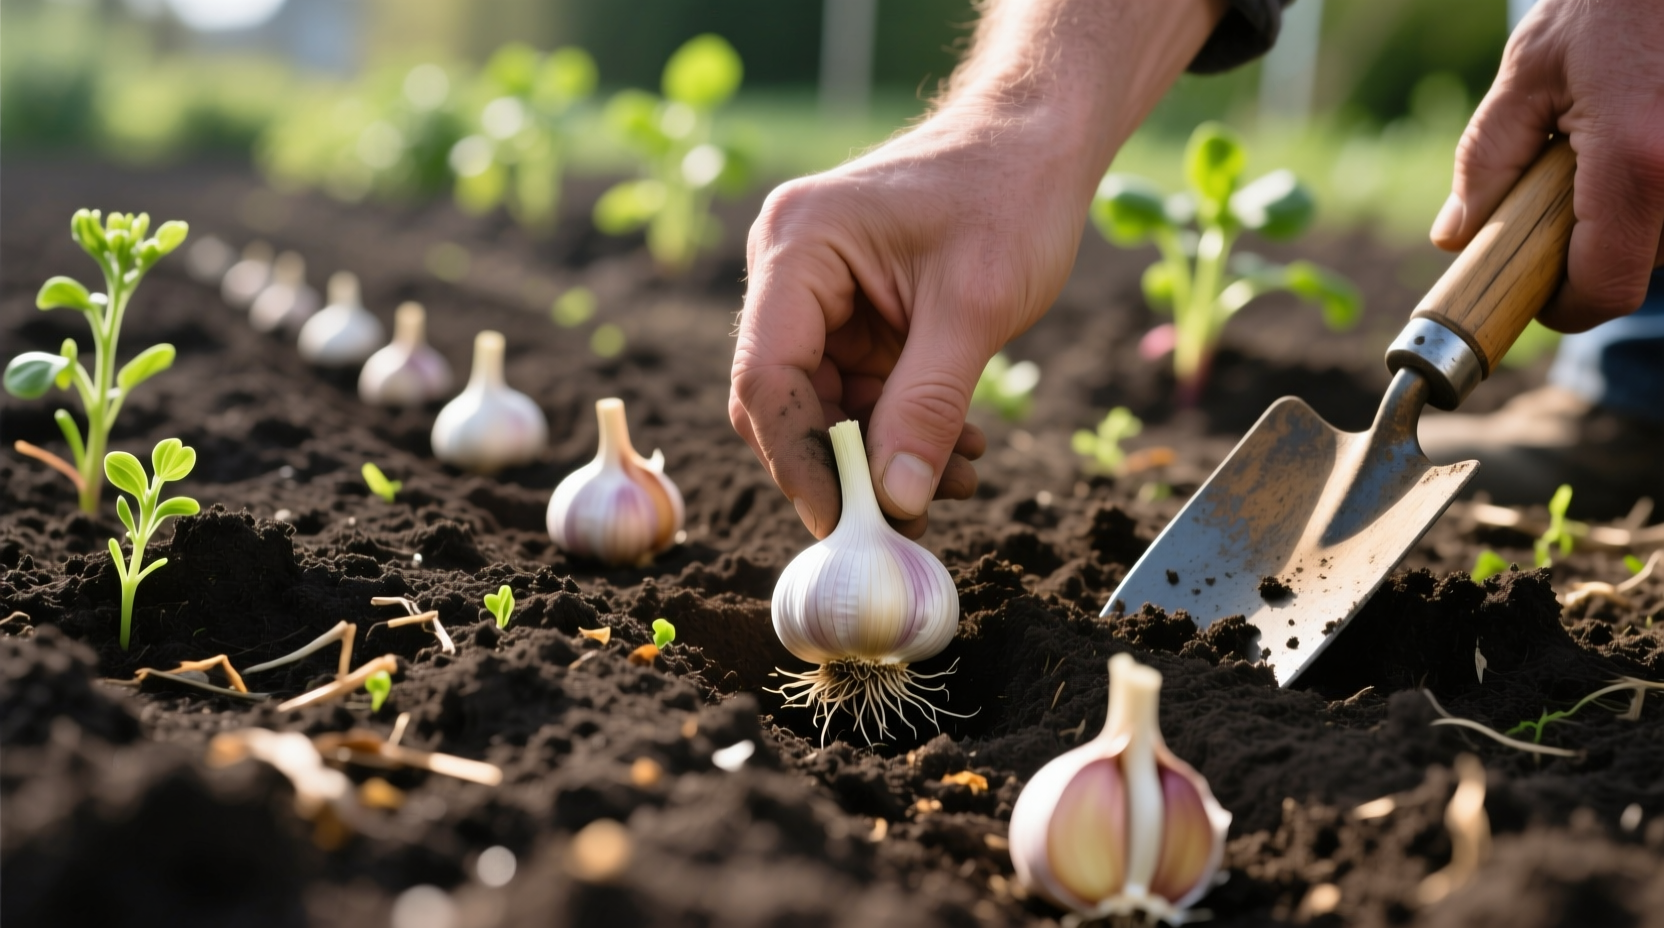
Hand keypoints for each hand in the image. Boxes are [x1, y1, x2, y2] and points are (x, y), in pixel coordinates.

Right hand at [730, 0, 1223, 538]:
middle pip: (786, 399)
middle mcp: (789, 271)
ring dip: (885, 454)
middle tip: (906, 518)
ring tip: (959, 479)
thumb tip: (896, 502)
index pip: (766, 376)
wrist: (1041, 140)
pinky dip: (904, 426)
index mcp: (797, 248)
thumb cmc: (1010, 194)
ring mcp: (818, 295)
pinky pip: (860, 391)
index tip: (845, 520)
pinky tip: (959, 448)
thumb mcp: (975, 309)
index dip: (799, 459)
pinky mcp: (851, 314)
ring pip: (827, 406)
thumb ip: (928, 406)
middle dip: (847, 465)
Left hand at [1430, 0, 1663, 331]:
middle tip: (1566, 186)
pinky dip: (1661, 190)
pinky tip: (1645, 135)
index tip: (1535, 291)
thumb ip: (1488, 161)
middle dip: (1594, 246)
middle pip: (1641, 265)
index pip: (1605, 287)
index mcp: (1637, 160)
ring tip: (1612, 140)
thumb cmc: (1606, 0)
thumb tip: (1457, 235)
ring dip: (1634, 215)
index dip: (1563, 306)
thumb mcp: (1529, 72)